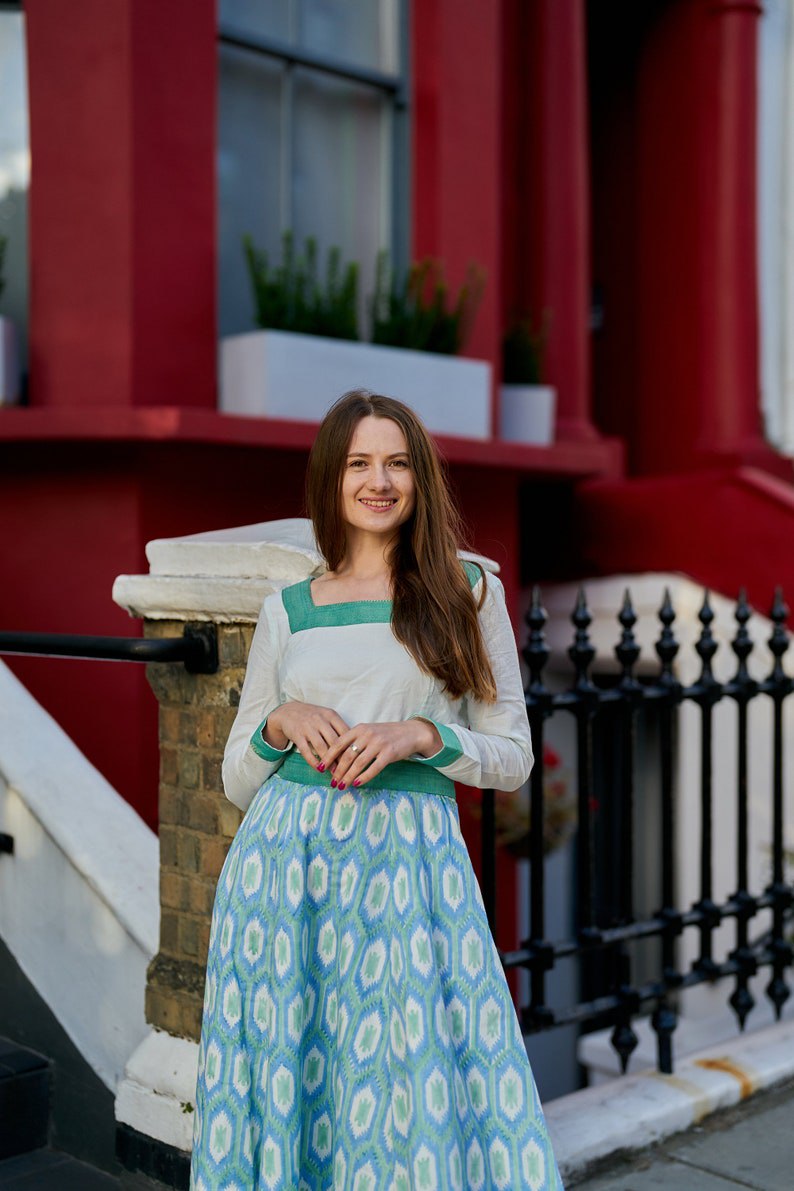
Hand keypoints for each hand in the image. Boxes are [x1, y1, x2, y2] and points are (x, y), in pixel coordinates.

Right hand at [265, 701, 348, 769]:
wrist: (287, 711)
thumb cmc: (312, 716)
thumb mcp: (327, 717)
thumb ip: (339, 728)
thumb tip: (354, 746)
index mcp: (331, 715)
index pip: (345, 732)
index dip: (351, 747)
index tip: (357, 759)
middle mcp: (320, 720)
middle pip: (334, 741)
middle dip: (341, 758)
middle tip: (348, 770)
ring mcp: (308, 727)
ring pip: (321, 747)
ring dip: (329, 762)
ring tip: (335, 773)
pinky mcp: (297, 735)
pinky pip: (306, 751)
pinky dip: (313, 761)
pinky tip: (319, 769)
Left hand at [320, 719, 442, 788]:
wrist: (411, 733)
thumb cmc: (387, 734)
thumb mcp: (369, 731)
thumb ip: (355, 740)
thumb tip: (337, 758)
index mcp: (360, 728)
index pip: (339, 743)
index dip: (328, 756)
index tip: (320, 767)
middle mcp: (367, 734)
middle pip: (347, 755)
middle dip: (338, 770)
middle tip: (332, 782)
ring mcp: (379, 743)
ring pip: (358, 763)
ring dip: (348, 776)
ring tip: (342, 786)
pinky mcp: (389, 753)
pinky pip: (374, 768)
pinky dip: (364, 777)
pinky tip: (357, 784)